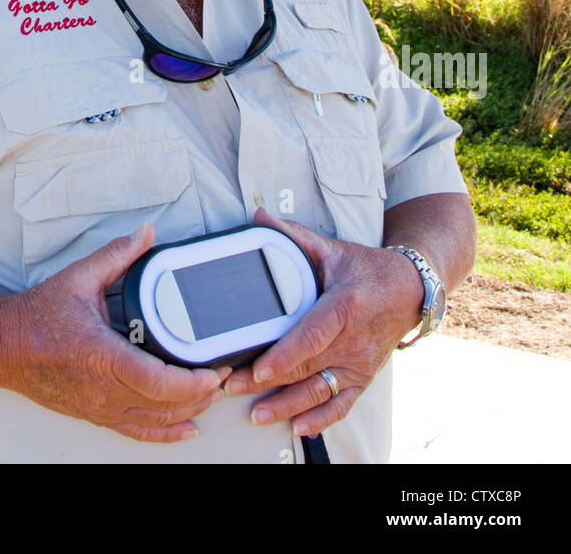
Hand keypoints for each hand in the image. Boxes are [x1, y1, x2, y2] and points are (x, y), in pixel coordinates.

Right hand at [0, 223, 228, 442]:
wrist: (5, 346)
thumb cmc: (39, 314)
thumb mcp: (80, 278)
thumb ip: (117, 255)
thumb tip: (147, 232)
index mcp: (102, 356)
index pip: (157, 381)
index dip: (192, 383)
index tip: (214, 371)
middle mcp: (102, 389)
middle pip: (163, 405)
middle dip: (201, 394)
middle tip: (224, 374)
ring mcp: (99, 407)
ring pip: (154, 421)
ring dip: (189, 411)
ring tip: (213, 395)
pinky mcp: (95, 415)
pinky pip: (136, 432)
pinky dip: (165, 434)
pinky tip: (187, 428)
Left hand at [223, 208, 423, 436]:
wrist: (411, 290)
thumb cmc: (367, 269)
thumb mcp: (333, 249)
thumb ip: (295, 237)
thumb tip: (258, 217)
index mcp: (344, 306)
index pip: (312, 335)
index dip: (286, 355)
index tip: (260, 369)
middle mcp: (353, 340)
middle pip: (307, 367)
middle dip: (269, 383)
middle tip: (233, 388)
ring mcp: (359, 363)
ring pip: (321, 391)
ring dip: (288, 406)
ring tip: (257, 414)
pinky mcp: (363, 377)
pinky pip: (342, 404)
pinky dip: (322, 419)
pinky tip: (299, 427)